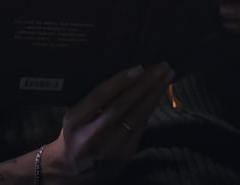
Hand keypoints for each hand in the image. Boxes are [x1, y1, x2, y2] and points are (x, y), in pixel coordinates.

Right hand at [42, 61, 174, 182]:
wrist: (72, 172)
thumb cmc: (74, 135)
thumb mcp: (75, 115)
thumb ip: (94, 99)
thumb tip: (125, 75)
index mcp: (75, 120)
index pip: (101, 95)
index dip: (121, 80)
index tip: (139, 67)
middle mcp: (92, 135)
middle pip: (123, 104)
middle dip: (145, 83)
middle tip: (162, 66)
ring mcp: (110, 147)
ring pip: (137, 116)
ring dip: (154, 94)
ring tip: (167, 77)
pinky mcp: (124, 155)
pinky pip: (141, 127)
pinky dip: (150, 109)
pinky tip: (158, 95)